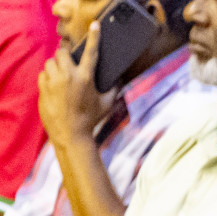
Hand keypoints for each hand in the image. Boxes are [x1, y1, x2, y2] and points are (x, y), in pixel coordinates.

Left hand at [38, 30, 108, 146]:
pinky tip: (55, 88)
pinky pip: (43, 74)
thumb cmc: (91, 120)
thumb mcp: (107, 105)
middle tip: (69, 66)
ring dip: (56, 68)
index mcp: (86, 78)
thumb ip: (113, 90)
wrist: (70, 134)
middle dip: (65, 57)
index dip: (94, 38)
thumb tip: (119, 81)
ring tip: (61, 79)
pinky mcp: (43, 87)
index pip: (91, 53)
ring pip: (50, 62)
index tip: (95, 26)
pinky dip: (48, 78)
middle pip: (62, 52)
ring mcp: (53, 81)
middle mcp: (68, 76)